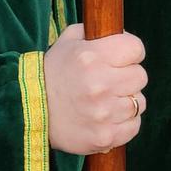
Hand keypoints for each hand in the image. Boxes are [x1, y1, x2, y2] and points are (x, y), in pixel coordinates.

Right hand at [44, 23, 146, 154]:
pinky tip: (107, 117)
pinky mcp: (105, 137)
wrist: (30, 110)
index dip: (130, 52)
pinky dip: (124, 122)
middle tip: (110, 80)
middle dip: (127, 77)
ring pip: (138, 102)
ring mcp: (103, 113)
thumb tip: (123, 36)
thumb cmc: (54, 72)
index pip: (136, 48)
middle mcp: (99, 84)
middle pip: (140, 76)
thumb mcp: (69, 41)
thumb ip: (96, 33)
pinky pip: (134, 126)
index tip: (122, 58)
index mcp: (91, 57)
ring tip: (105, 101)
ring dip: (125, 101)